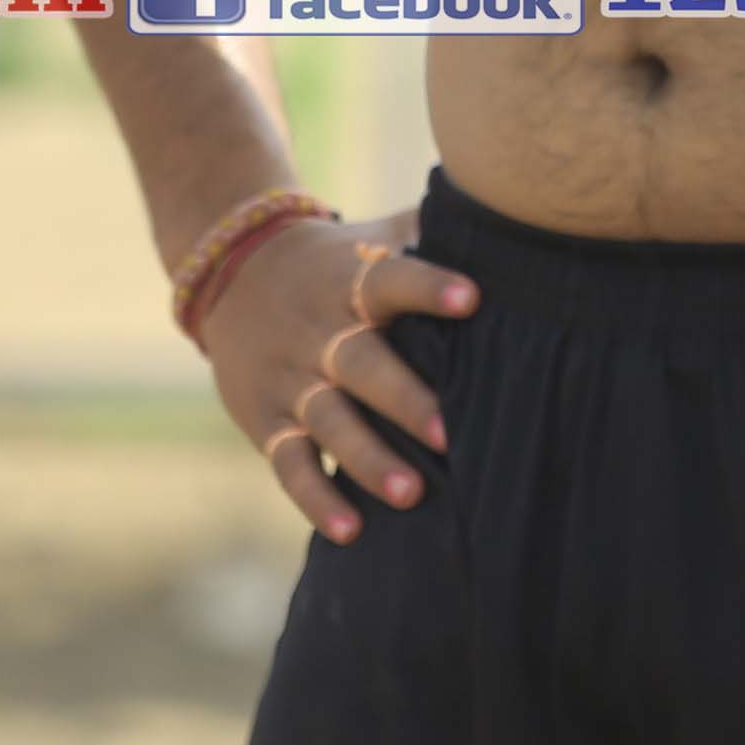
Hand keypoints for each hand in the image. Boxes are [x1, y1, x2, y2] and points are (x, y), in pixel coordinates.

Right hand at [194, 216, 478, 542]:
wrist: (230, 270)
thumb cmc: (336, 261)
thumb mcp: (372, 237)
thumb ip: (429, 229)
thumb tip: (514, 213)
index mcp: (350, 281)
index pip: (391, 279)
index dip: (429, 287)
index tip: (473, 298)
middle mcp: (317, 330)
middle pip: (359, 363)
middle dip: (402, 399)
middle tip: (448, 433)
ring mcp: (288, 378)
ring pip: (326, 420)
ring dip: (366, 459)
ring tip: (412, 495)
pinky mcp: (265, 420)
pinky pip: (289, 464)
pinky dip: (315, 498)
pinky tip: (350, 532)